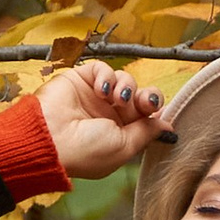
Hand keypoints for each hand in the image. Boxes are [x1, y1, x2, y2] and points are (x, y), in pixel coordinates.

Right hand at [35, 60, 168, 182]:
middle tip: (142, 101)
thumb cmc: (85, 150)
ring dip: (125, 86)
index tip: (155, 109)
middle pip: (138, 94)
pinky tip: (102, 89)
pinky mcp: (80, 79)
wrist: (51, 138)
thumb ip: (146, 133)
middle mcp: (107, 113)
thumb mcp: (123, 147)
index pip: (144, 115)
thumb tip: (168, 127)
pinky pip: (102, 68)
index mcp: (118, 133)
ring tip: (114, 98)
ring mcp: (94, 95)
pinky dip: (107, 75)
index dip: (153, 108)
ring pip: (124, 79)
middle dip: (145, 95)